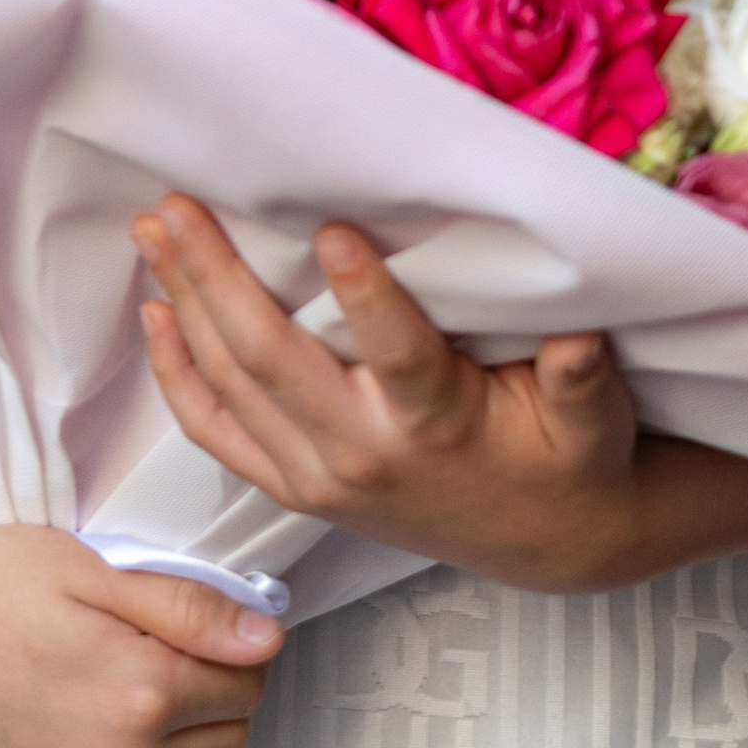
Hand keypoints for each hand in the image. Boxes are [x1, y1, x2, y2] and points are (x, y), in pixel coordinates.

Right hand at [0, 513, 280, 747]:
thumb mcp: (98, 571)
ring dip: (179, 737)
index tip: (203, 628)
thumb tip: (269, 642)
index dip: (237, 648)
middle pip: (229, 736)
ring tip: (126, 685)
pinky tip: (118, 742)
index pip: (248, 683)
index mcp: (141, 691)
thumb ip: (191, 611)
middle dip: (215, 692)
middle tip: (164, 651)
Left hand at [134, 194, 747, 590]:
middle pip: (272, 359)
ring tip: (151, 230)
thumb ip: (583, 383)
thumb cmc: (570, 460)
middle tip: (175, 204)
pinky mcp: (295, 487)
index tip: (334, 227)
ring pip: (229, 386)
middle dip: (215, 276)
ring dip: (183, 303)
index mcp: (436, 426)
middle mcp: (361, 453)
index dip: (365, 293)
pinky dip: (176, 375)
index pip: (396, 353)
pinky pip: (216, 432)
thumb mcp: (596, 425)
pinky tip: (153, 313)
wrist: (545, 543)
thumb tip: (580, 339)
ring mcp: (316, 476)